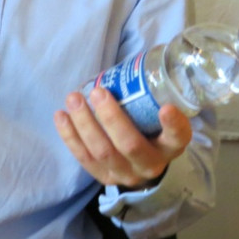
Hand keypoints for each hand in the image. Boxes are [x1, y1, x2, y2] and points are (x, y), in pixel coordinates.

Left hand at [55, 85, 190, 187]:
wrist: (141, 165)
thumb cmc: (150, 130)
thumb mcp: (160, 119)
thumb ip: (153, 97)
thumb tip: (141, 61)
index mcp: (170, 147)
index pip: (177, 137)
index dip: (173, 125)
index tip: (166, 108)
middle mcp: (149, 164)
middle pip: (130, 144)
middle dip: (112, 118)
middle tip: (98, 93)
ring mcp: (125, 173)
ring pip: (102, 151)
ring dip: (85, 123)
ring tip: (73, 99)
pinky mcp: (103, 177)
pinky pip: (84, 157)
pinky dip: (70, 136)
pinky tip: (61, 116)